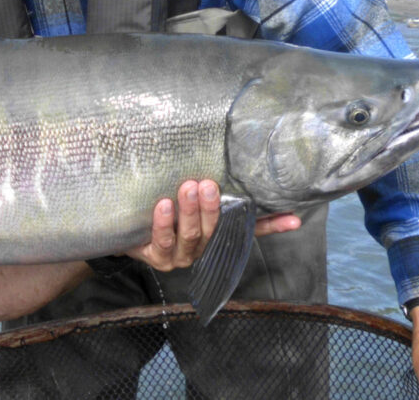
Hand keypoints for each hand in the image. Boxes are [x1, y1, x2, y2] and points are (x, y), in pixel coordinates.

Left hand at [127, 179, 300, 270]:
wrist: (124, 226)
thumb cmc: (163, 207)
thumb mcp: (187, 196)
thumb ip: (210, 185)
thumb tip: (232, 160)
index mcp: (216, 233)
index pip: (249, 229)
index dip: (272, 225)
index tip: (294, 218)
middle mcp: (202, 247)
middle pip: (215, 230)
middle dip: (213, 207)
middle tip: (208, 184)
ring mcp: (180, 255)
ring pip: (191, 235)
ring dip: (191, 211)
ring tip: (188, 188)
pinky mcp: (157, 257)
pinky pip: (163, 241)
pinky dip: (164, 223)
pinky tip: (163, 205)